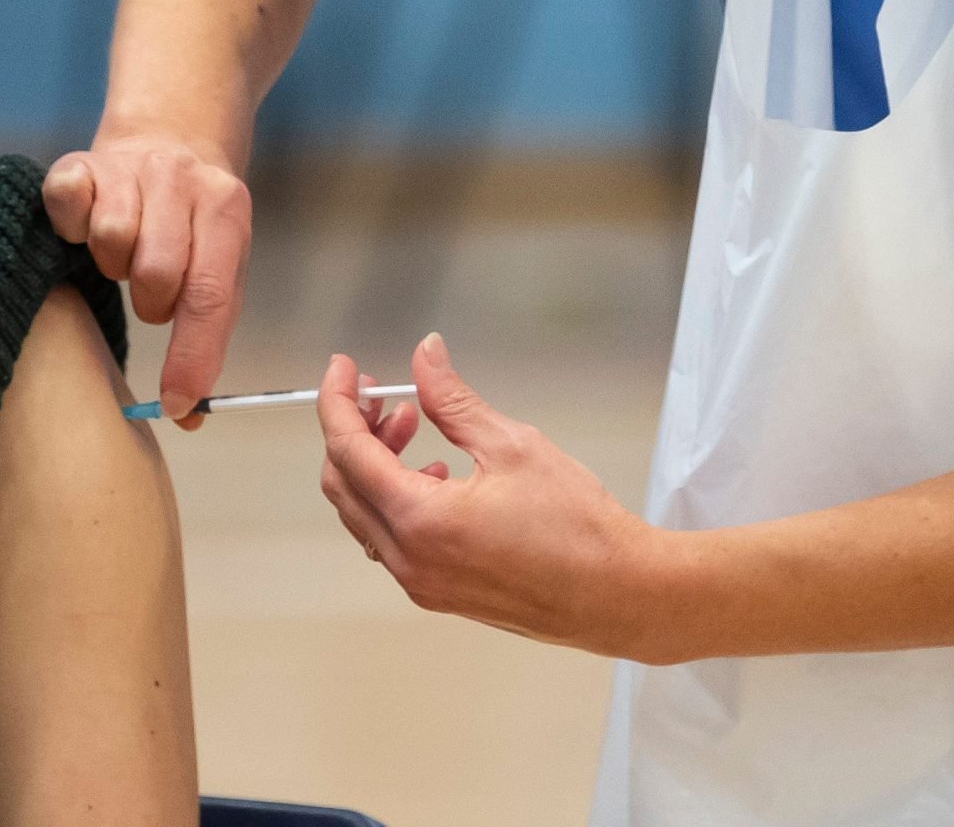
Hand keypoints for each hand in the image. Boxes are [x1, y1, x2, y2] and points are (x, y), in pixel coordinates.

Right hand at [43, 134, 250, 428]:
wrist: (170, 138)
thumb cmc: (194, 224)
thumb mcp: (221, 266)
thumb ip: (208, 338)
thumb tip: (188, 416)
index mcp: (225, 208)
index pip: (209, 294)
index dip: (191, 356)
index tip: (178, 404)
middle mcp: (179, 178)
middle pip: (156, 271)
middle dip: (152, 302)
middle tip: (152, 293)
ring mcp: (127, 165)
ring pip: (110, 238)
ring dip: (113, 263)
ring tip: (125, 252)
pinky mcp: (77, 164)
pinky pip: (66, 206)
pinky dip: (72, 228)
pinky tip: (87, 226)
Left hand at [316, 334, 660, 657]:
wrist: (616, 595)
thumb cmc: (576, 529)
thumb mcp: (512, 445)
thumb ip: (454, 401)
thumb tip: (425, 359)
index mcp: (419, 521)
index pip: (348, 451)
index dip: (337, 402)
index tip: (344, 369)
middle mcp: (409, 560)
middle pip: (344, 485)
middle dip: (354, 431)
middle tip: (382, 395)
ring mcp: (421, 582)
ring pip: (365, 513)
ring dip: (376, 464)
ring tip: (415, 425)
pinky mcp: (439, 592)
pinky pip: (392, 539)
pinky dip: (397, 497)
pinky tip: (438, 472)